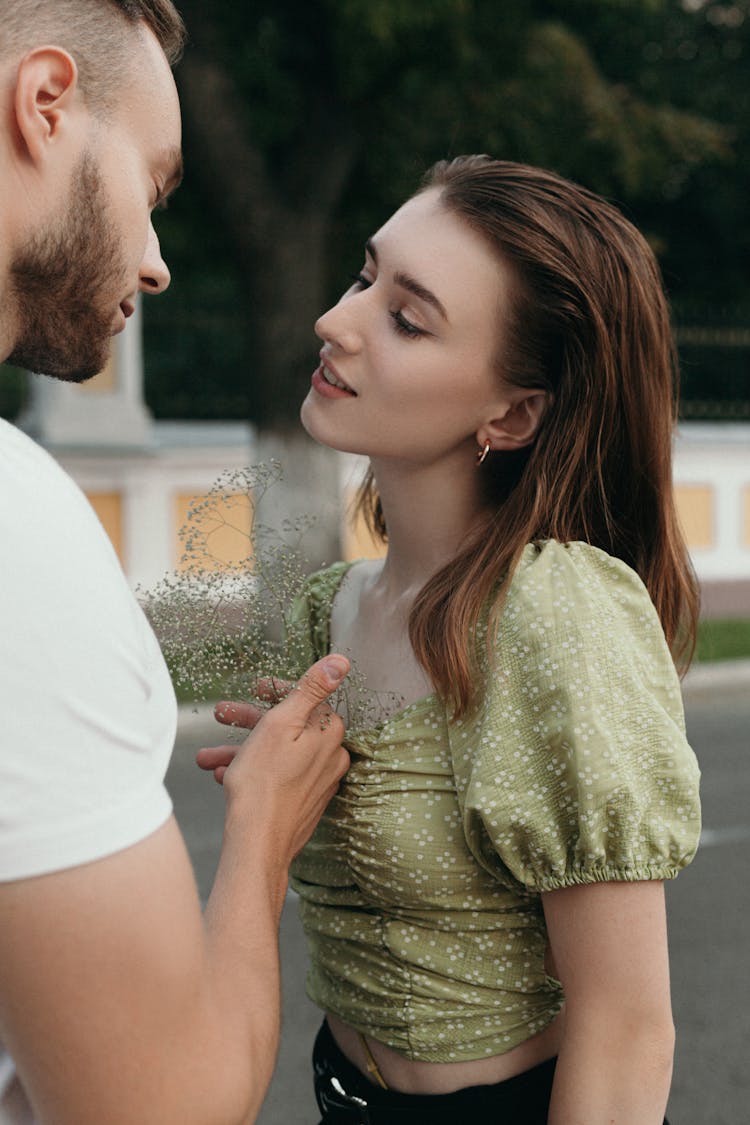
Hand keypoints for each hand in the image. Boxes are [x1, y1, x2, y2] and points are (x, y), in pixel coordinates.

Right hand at [196, 655, 350, 860]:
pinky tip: (222, 776)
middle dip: (250, 721)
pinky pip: (276, 776)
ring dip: (241, 750)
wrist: (256, 843)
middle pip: (288, 726)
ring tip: (207, 756)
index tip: (254, 688)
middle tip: (221, 714)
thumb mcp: (281, 723)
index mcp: (329, 734)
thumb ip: (311, 689)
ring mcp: (317, 781)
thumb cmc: (264, 784)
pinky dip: (249, 772)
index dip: (275, 691)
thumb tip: (341, 661)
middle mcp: (329, 757)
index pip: (305, 699)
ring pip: (276, 753)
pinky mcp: (302, 801)